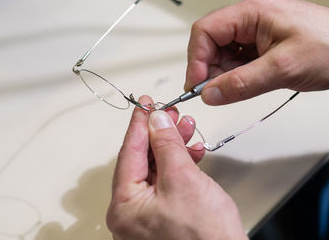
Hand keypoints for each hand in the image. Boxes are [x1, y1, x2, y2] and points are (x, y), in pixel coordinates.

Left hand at [106, 96, 247, 239]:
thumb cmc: (205, 238)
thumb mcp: (183, 179)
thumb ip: (166, 145)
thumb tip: (155, 120)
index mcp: (123, 207)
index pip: (128, 153)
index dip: (139, 124)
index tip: (146, 103)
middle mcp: (130, 215)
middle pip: (141, 161)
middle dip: (160, 135)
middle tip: (171, 114)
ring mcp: (146, 219)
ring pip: (155, 171)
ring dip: (173, 148)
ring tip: (188, 130)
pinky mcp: (164, 220)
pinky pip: (166, 185)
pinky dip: (180, 167)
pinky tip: (193, 154)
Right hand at [185, 0, 328, 104]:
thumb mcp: (282, 69)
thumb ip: (241, 83)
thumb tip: (210, 94)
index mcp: (253, 12)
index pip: (206, 31)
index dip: (197, 59)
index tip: (197, 86)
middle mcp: (253, 19)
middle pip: (213, 43)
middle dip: (211, 70)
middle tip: (216, 93)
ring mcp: (260, 32)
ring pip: (226, 54)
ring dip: (226, 75)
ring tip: (239, 89)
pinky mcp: (267, 45)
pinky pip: (241, 61)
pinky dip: (239, 76)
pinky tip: (250, 85)